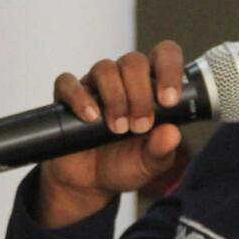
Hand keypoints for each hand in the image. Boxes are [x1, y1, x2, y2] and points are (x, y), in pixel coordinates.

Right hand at [37, 41, 185, 228]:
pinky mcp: (66, 97)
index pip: (163, 55)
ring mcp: (94, 86)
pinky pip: (68, 82)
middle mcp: (123, 80)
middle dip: (140, 95)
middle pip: (133, 62)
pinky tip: (90, 117)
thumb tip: (172, 133)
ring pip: (104, 68)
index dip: (169, 69)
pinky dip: (79, 97)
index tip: (168, 100)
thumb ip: (161, 150)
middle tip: (140, 126)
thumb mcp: (148, 164)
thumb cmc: (123, 164)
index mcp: (150, 86)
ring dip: (115, 98)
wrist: (88, 183)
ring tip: (117, 129)